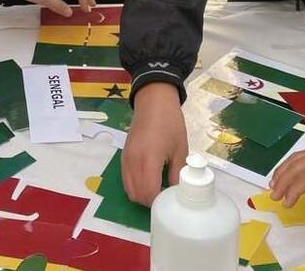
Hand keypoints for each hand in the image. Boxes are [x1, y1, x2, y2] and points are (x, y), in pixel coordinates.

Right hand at [122, 82, 186, 205]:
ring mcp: (126, 159)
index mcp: (149, 159)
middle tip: (166, 196)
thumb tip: (177, 192)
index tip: (171, 200)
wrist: (153, 101)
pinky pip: (126, 179)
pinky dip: (135, 186)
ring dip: (142, 195)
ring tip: (158, 189)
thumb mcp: (180, 149)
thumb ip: (177, 173)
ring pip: (129, 189)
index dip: (159, 202)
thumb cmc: (170, 123)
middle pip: (136, 195)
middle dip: (151, 201)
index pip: (148, 193)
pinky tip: (149, 179)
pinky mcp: (123, 156)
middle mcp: (133, 161)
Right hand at [269, 144, 304, 222]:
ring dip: (284, 170)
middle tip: (273, 197)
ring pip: (298, 157)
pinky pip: (304, 155)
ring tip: (273, 184)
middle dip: (283, 181)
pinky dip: (292, 163)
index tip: (286, 204)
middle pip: (297, 165)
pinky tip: (289, 170)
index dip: (293, 191)